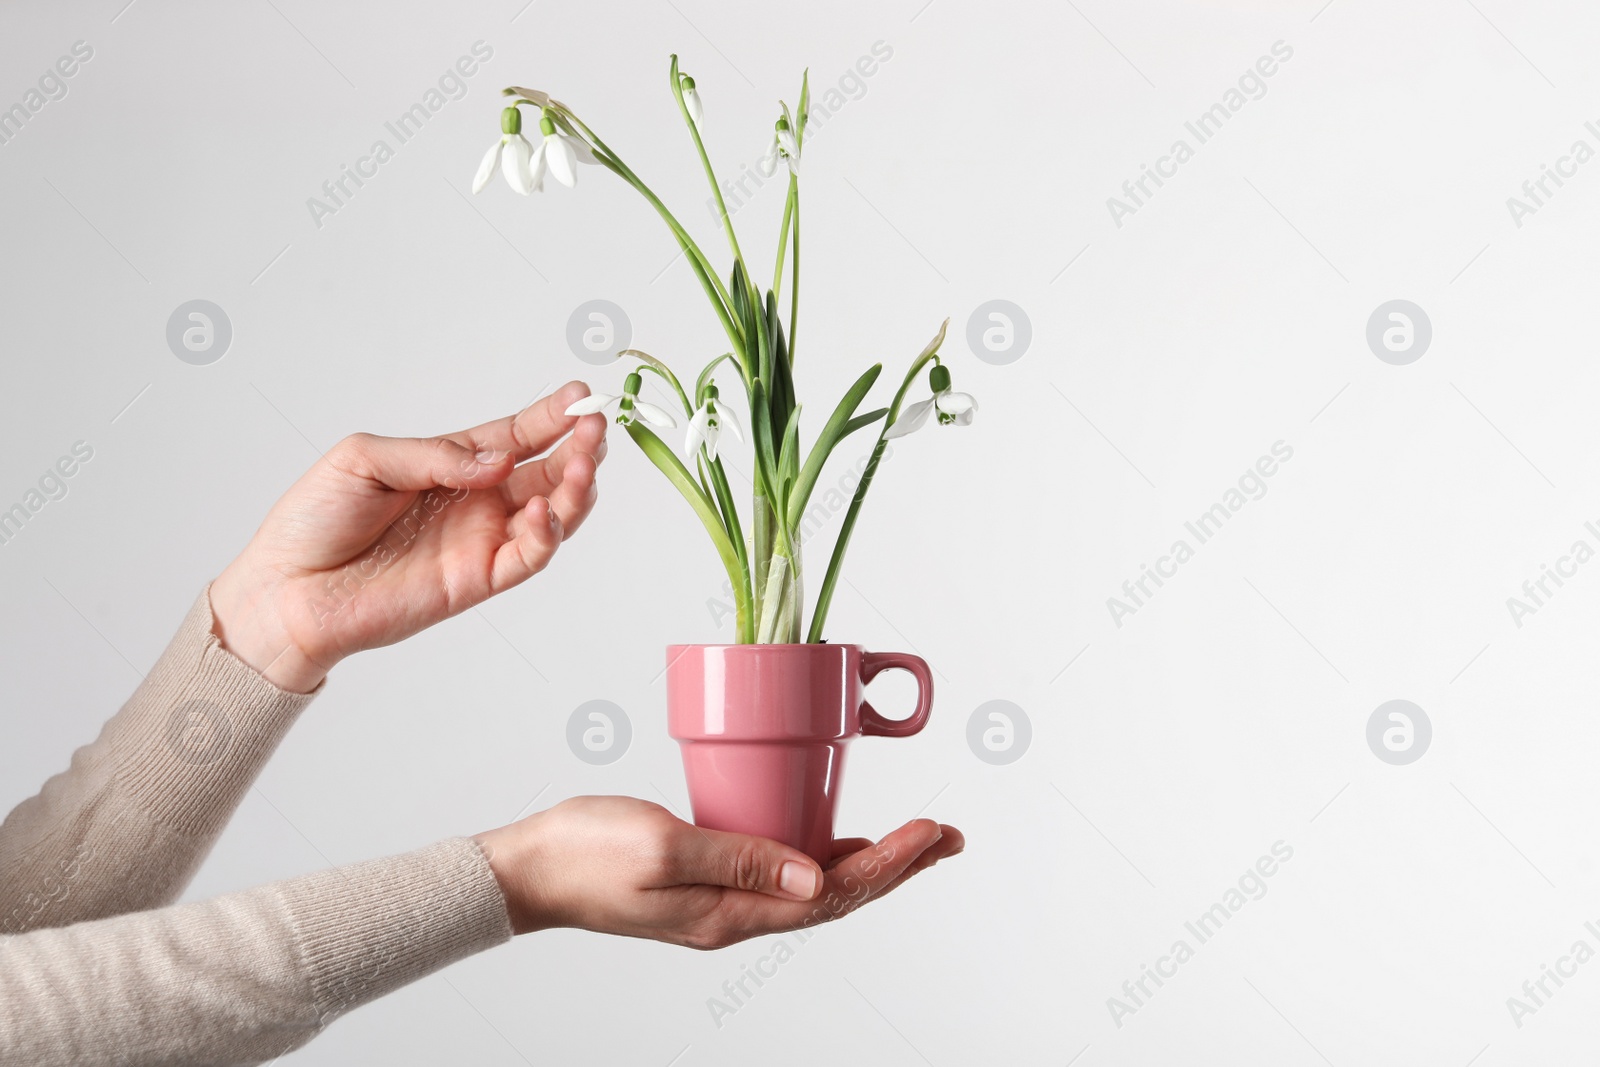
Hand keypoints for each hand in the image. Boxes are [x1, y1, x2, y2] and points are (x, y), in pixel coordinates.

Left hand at [210, 383, 606, 691]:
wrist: (286, 589)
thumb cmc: (315, 520)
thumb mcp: (366, 458)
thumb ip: (436, 455)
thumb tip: (498, 461)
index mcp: (453, 464)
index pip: (517, 435)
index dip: (552, 415)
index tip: (581, 394)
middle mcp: (477, 501)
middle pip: (549, 471)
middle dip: (580, 446)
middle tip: (596, 425)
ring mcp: (482, 540)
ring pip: (555, 513)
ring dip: (577, 488)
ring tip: (584, 462)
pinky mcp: (479, 580)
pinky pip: (529, 557)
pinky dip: (548, 534)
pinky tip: (545, 510)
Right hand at [473, 796, 963, 947]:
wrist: (528, 869)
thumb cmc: (585, 854)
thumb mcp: (665, 848)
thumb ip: (742, 861)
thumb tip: (815, 877)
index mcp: (731, 914)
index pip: (832, 896)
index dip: (889, 865)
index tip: (931, 833)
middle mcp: (735, 915)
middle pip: (835, 896)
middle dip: (897, 866)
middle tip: (948, 838)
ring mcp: (722, 901)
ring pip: (814, 886)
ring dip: (868, 862)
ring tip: (915, 841)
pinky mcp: (707, 881)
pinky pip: (782, 873)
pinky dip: (822, 855)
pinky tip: (836, 843)